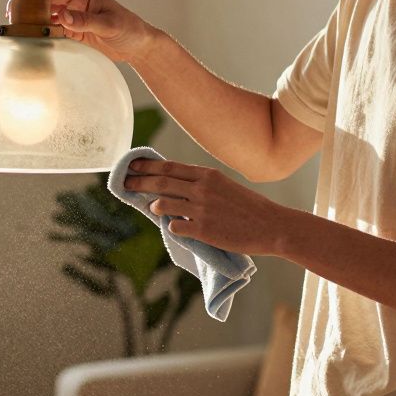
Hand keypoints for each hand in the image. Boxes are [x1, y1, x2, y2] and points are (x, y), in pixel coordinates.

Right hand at [25, 0, 158, 62]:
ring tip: (18, 35)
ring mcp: (72, 19)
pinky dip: (43, 38)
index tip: (19, 10)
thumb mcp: (109, 25)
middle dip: (28, 12)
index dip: (33, 0)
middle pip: (43, 5)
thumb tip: (63, 16)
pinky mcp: (73, 33)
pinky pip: (53, 34)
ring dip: (33, 26)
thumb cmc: (129, 29)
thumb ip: (86, 21)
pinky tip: (32, 44)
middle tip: (12, 23)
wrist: (138, 46)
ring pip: (45, 20)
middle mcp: (73, 4)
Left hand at [123, 158, 290, 255]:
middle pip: (160, 182)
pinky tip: (175, 227)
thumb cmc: (250, 207)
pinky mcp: (203, 229)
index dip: (147, 166)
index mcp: (207, 175)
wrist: (271, 226)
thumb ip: (202, 183)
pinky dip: (171, 227)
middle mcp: (201, 188)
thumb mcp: (225, 186)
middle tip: (124, 184)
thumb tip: (177, 184)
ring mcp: (201, 209)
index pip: (169, 167)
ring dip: (154, 206)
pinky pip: (175, 226)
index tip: (131, 166)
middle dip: (138, 182)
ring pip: (162, 204)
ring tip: (153, 208)